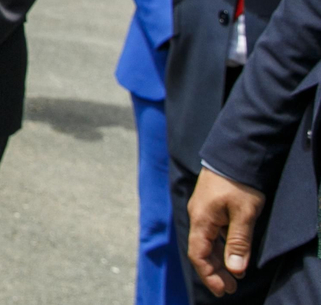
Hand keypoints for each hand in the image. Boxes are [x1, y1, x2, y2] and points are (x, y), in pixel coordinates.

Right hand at [188, 168, 264, 295]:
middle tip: (231, 288)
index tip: (222, 290)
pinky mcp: (211, 205)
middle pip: (201, 250)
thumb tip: (235, 269)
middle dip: (215, 271)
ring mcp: (204, 210)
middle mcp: (198, 217)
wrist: (234, 153)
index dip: (209, 275)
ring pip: (207, 241)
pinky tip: (232, 252)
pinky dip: (221, 246)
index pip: (199, 255)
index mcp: (202, 220)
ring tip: (234, 275)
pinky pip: (212, 232)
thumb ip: (238, 242)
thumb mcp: (244, 214)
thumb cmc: (238, 183)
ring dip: (218, 260)